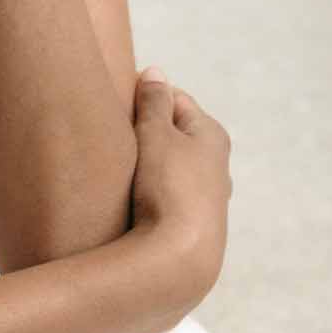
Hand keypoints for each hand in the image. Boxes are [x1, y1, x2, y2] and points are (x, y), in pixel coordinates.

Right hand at [129, 68, 233, 305]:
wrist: (179, 259)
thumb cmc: (168, 188)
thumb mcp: (156, 134)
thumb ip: (154, 101)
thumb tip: (156, 72)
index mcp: (213, 135)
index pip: (175, 99)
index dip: (144, 97)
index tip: (116, 103)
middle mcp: (217, 165)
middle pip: (174, 134)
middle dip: (145, 132)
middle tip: (114, 136)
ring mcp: (208, 198)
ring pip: (170, 167)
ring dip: (146, 165)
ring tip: (119, 170)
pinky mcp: (195, 226)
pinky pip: (168, 196)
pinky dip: (150, 192)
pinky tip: (131, 201)